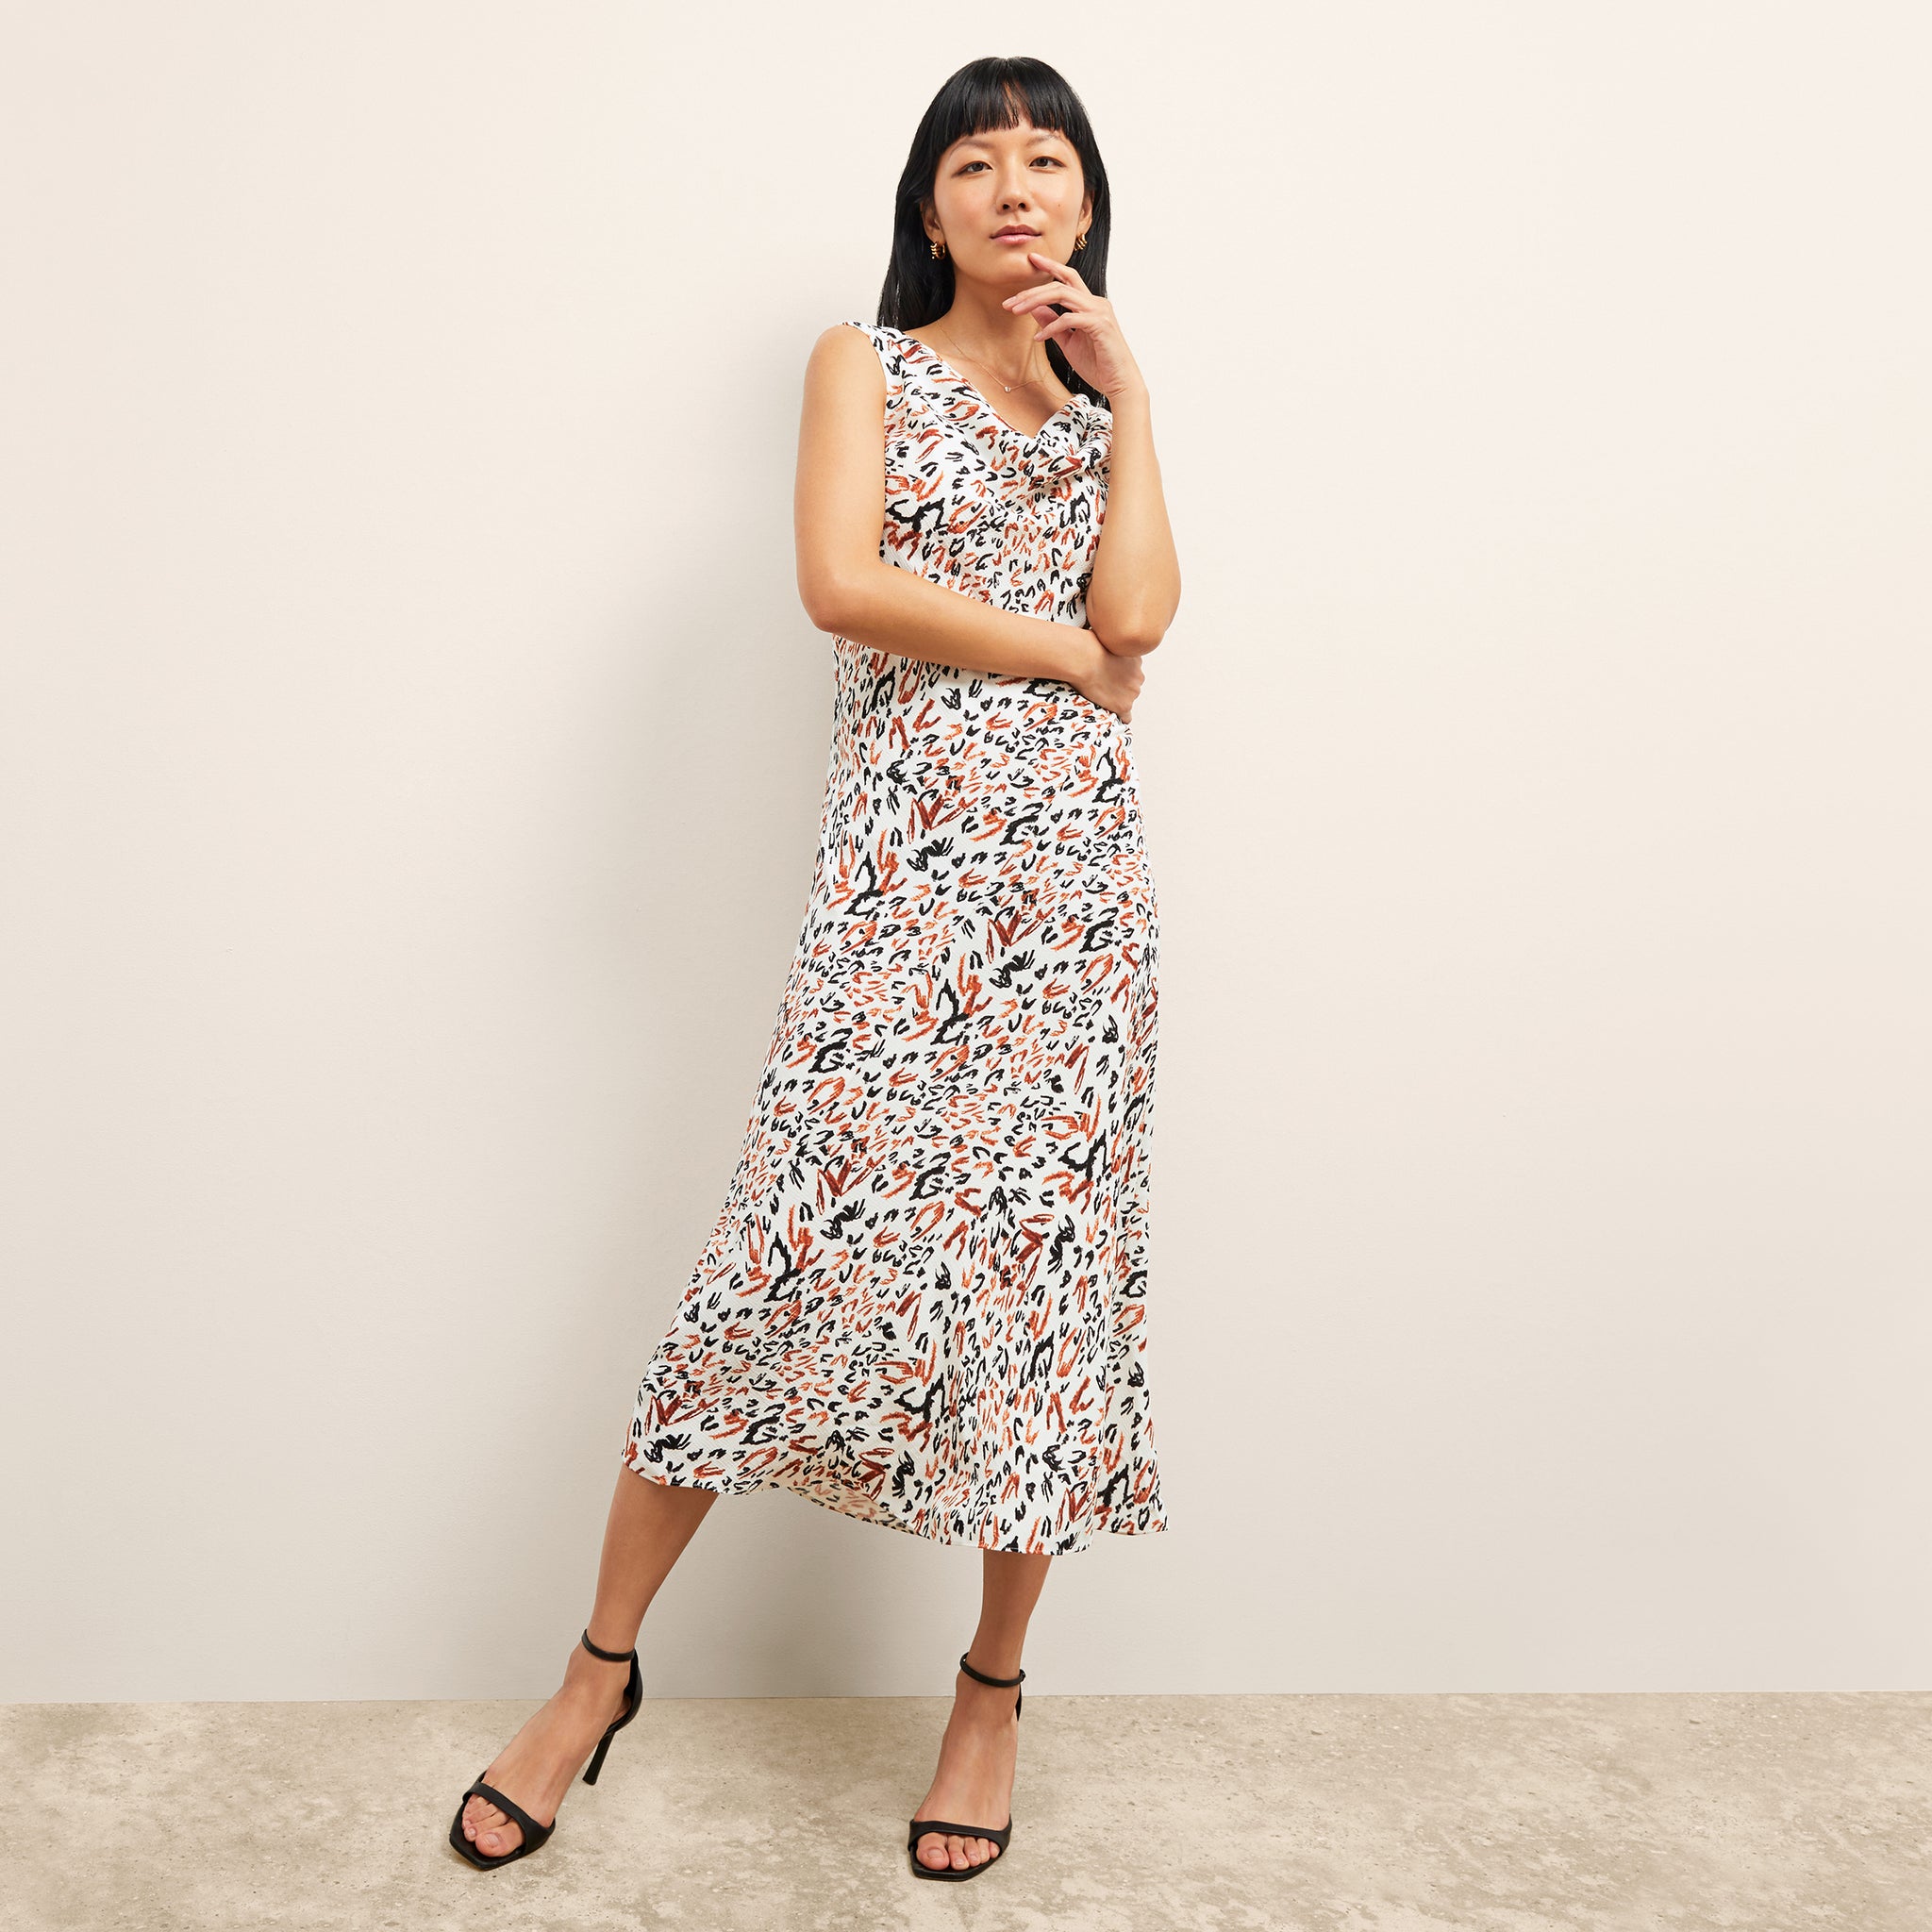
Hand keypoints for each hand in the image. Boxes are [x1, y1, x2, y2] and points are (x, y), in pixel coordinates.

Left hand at [1002, 253, 1143, 399]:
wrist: (1120, 383)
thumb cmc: (1097, 364)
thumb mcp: (1068, 342)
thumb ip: (1053, 323)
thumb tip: (1034, 309)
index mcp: (1090, 304)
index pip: (1068, 278)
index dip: (1050, 266)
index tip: (1031, 259)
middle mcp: (1096, 303)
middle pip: (1060, 284)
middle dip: (1032, 291)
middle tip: (1009, 302)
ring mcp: (1099, 312)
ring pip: (1062, 294)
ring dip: (1035, 301)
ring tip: (1016, 311)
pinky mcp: (1100, 325)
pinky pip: (1069, 319)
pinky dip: (1050, 327)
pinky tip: (1038, 338)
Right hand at [1066, 630, 1144, 722]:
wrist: (1082, 658)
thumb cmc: (1087, 644)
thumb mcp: (1103, 633)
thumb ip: (1108, 639)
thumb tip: (1101, 629)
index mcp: (1135, 658)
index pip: (1133, 670)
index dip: (1118, 673)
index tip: (1107, 673)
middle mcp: (1138, 676)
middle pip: (1132, 685)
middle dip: (1120, 686)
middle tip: (1101, 684)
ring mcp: (1131, 692)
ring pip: (1128, 699)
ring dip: (1116, 699)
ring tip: (1100, 696)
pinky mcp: (1122, 705)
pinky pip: (1126, 717)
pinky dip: (1118, 716)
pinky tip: (1109, 712)